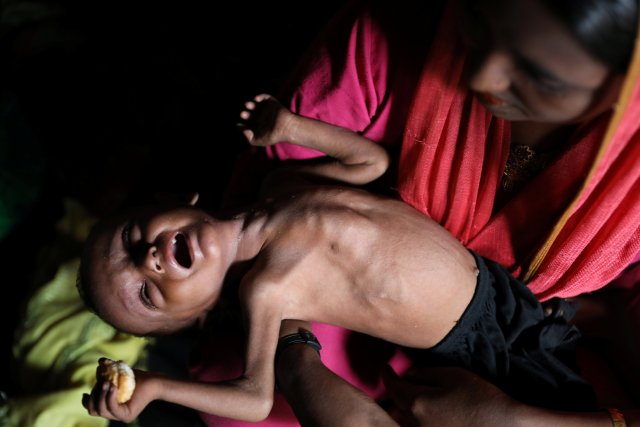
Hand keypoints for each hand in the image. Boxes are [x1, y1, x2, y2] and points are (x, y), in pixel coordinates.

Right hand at [82, 369, 157, 422]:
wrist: (152, 381)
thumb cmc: (137, 378)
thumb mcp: (118, 373)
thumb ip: (108, 369)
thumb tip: (99, 361)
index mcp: (109, 407)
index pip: (92, 409)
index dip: (86, 402)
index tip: (86, 392)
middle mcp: (114, 415)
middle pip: (94, 410)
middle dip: (93, 396)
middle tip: (101, 383)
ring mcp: (120, 417)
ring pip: (101, 410)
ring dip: (101, 396)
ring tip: (107, 383)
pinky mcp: (127, 416)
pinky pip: (113, 409)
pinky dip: (110, 398)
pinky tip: (113, 387)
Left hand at [237, 93, 292, 146]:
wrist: (286, 128)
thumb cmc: (273, 136)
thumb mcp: (257, 140)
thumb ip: (248, 137)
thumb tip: (240, 128)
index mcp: (259, 127)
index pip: (248, 123)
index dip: (242, 124)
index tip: (239, 124)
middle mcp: (262, 117)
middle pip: (250, 113)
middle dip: (245, 113)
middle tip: (243, 114)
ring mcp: (267, 110)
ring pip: (255, 104)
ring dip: (250, 104)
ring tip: (248, 105)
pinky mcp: (272, 103)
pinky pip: (264, 97)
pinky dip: (260, 96)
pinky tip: (256, 100)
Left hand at [382, 365, 514, 426]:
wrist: (504, 424)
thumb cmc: (480, 397)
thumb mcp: (452, 375)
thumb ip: (425, 373)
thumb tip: (409, 374)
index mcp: (418, 402)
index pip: (393, 387)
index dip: (387, 375)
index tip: (386, 367)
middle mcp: (416, 423)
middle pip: (396, 405)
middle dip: (394, 391)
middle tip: (396, 380)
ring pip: (404, 419)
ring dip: (402, 407)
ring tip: (407, 396)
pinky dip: (414, 419)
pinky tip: (423, 412)